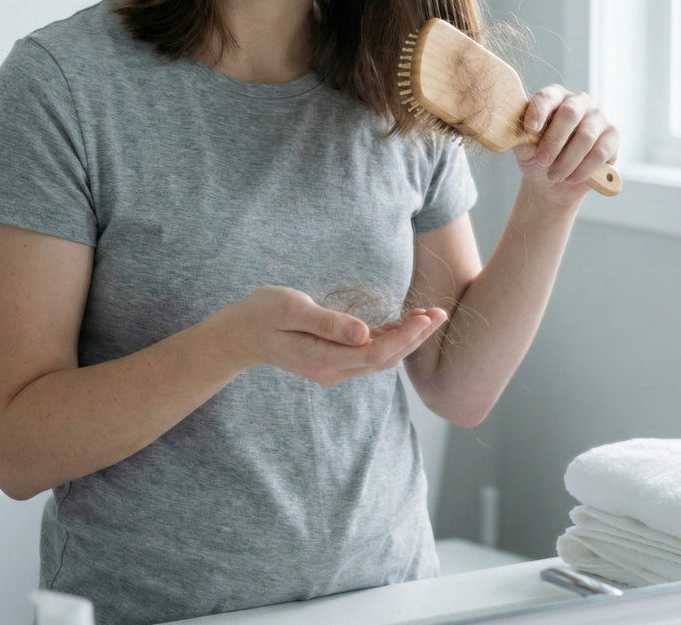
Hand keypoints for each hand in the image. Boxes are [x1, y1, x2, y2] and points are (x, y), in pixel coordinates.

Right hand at [226, 286, 446, 386]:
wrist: (239, 335)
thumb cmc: (262, 314)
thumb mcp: (292, 310)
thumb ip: (327, 323)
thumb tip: (362, 333)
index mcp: (324, 359)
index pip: (376, 353)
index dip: (406, 337)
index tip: (427, 317)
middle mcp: (334, 370)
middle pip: (385, 359)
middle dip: (416, 338)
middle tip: (441, 313)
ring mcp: (335, 368)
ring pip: (381, 358)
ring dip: (408, 339)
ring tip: (432, 315)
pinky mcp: (335, 359)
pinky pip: (370, 353)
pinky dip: (392, 338)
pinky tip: (407, 322)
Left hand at [514, 85, 619, 204]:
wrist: (554, 181)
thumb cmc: (538, 157)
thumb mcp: (525, 151)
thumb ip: (524, 142)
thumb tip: (523, 138)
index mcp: (554, 98)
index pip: (547, 96)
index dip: (539, 111)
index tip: (530, 128)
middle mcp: (578, 102)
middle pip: (570, 113)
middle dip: (554, 140)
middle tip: (542, 160)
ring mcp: (598, 118)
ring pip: (585, 136)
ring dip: (567, 160)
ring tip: (554, 175)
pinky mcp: (612, 137)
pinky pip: (600, 152)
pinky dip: (583, 169)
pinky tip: (571, 178)